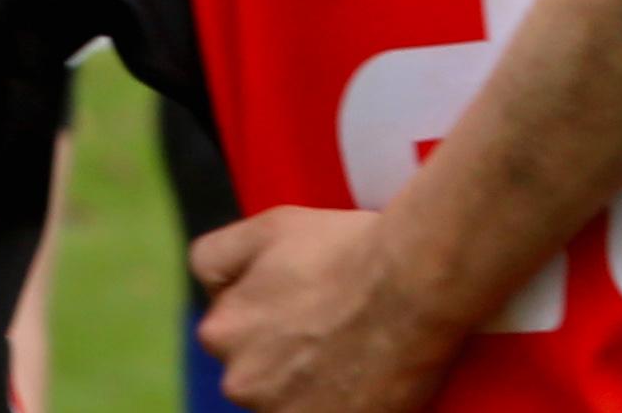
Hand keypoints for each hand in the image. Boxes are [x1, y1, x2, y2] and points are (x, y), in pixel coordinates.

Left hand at [193, 205, 466, 412]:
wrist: (415, 282)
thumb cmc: (347, 248)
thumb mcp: (270, 227)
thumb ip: (216, 256)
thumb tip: (206, 287)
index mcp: (221, 330)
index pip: (232, 332)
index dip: (270, 315)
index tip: (305, 303)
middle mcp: (241, 381)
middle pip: (258, 371)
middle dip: (285, 355)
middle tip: (333, 326)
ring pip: (287, 400)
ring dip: (310, 384)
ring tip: (355, 351)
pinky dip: (339, 405)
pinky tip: (364, 378)